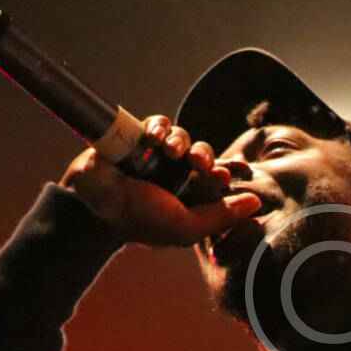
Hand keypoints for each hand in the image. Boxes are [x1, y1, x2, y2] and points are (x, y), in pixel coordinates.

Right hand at [60, 115, 260, 245]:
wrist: (94, 201)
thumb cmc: (138, 219)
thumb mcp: (185, 226)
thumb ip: (221, 216)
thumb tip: (257, 203)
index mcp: (190, 198)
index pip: (219, 180)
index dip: (226, 173)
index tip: (225, 173)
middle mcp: (176, 176)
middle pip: (205, 154)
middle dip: (204, 155)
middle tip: (196, 163)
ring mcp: (156, 156)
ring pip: (184, 137)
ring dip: (182, 140)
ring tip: (170, 150)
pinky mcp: (139, 137)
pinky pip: (160, 124)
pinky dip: (160, 127)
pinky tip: (152, 139)